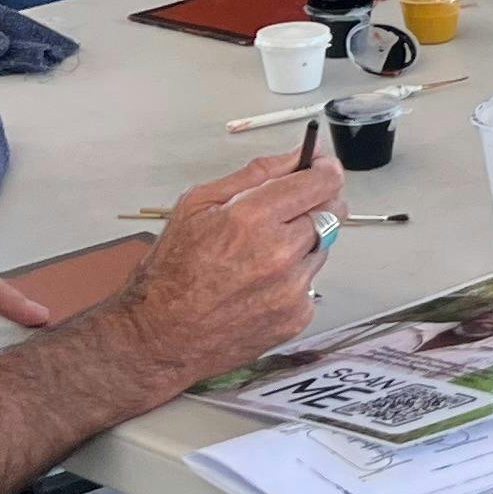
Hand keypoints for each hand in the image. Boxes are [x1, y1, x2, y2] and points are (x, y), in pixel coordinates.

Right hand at [105, 153, 345, 384]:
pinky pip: (311, 282)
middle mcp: (279, 254)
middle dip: (317, 202)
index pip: (320, 183)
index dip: (325, 169)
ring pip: (323, 247)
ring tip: (261, 253)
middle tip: (291, 206)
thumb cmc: (171, 273)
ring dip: (304, 241)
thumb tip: (295, 156)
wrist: (161, 337)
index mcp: (252, 219)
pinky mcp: (296, 316)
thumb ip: (253, 175)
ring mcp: (291, 288)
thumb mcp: (197, 205)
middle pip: (332, 212)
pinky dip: (294, 277)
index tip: (321, 166)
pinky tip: (260, 282)